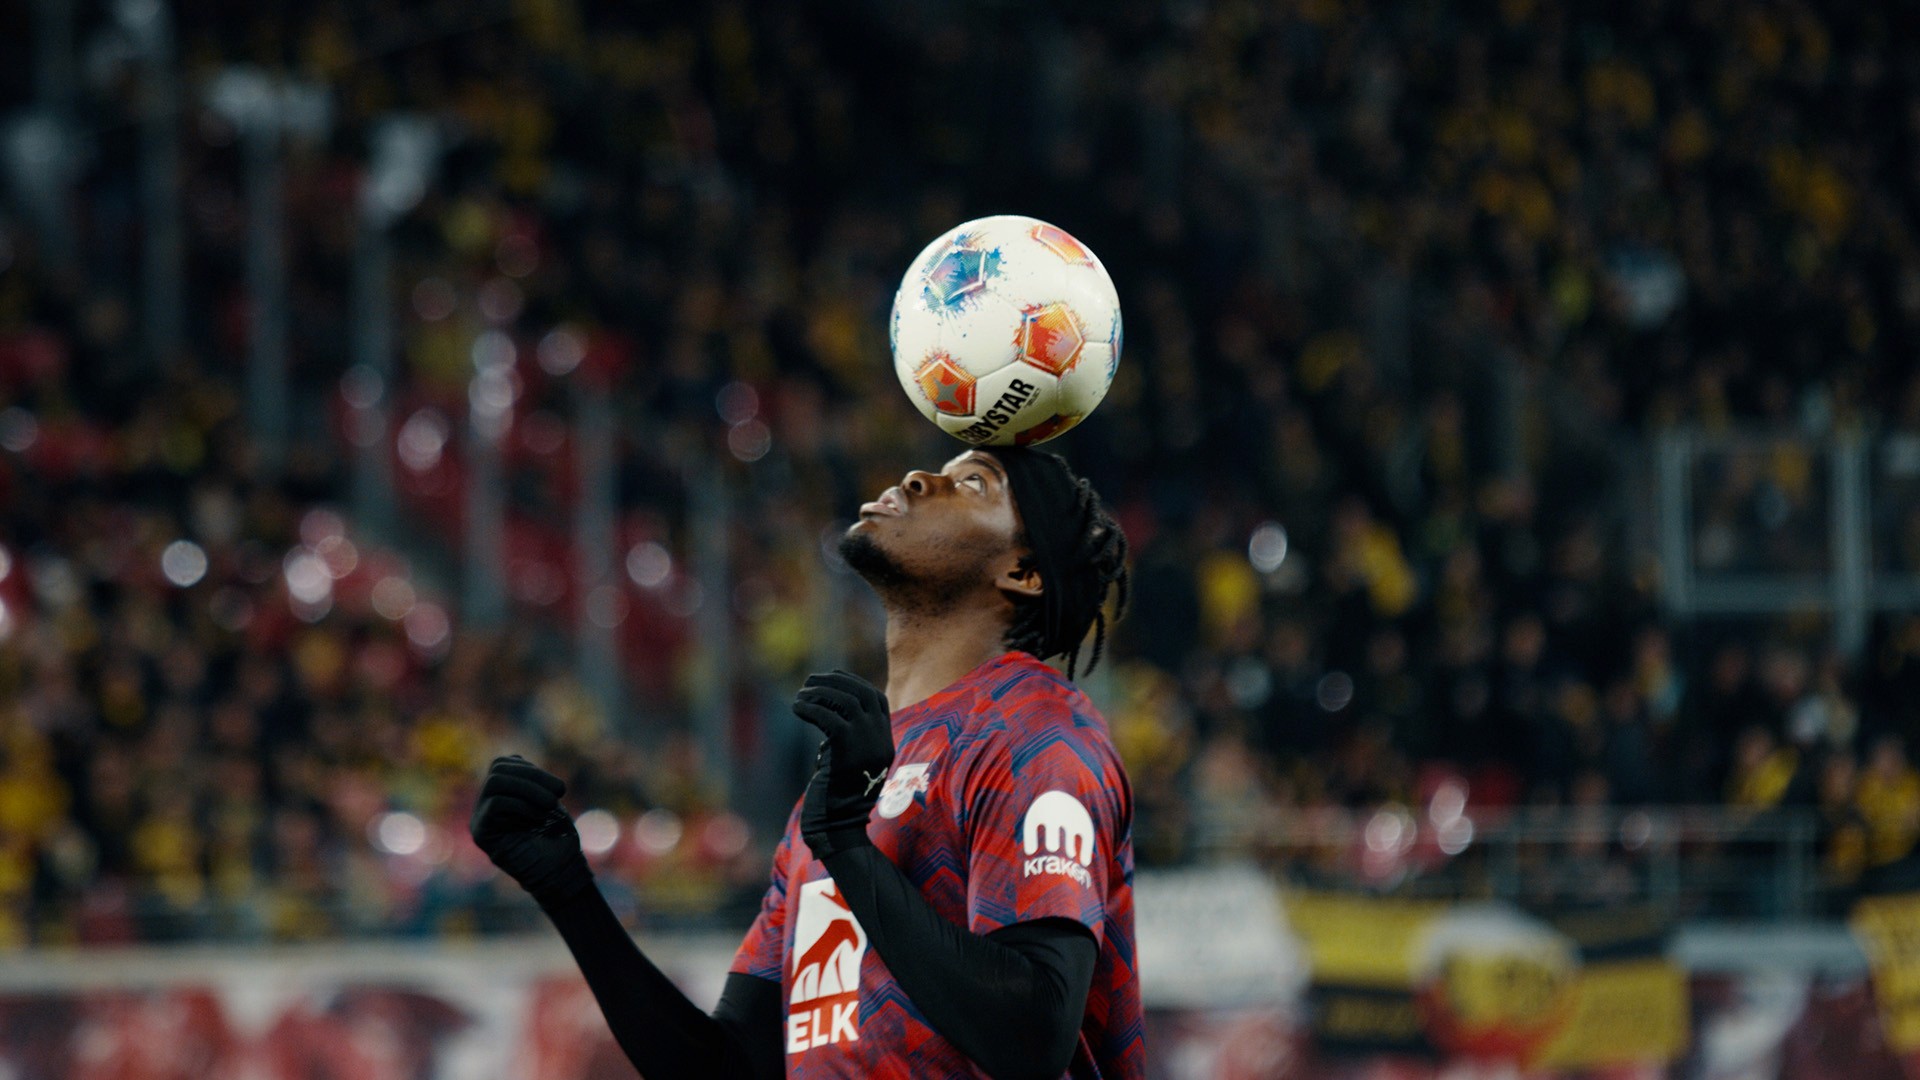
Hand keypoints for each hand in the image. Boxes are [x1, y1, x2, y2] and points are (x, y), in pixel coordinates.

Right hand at [468, 755, 594, 907]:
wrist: (560, 872)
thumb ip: (528, 780)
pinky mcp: (482, 834)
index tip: (559, 789)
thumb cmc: (557, 837)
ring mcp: (480, 819)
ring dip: (529, 789)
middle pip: (497, 770)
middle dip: (533, 777)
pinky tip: (538, 818)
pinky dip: (522, 805)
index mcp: (500, 795)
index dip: (532, 770)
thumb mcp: (546, 800)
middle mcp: (484, 805)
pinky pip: (496, 804)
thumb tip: (514, 757)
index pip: (503, 764)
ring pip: (495, 782)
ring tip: (551, 805)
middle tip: (558, 794)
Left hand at [792, 670, 896, 859]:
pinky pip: (828, 717)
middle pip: (863, 694)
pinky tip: (796, 708)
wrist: (839, 828)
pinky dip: (810, 707)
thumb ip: (847, 739)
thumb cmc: (837, 799)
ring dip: (821, 692)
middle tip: (811, 680)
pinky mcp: (848, 750)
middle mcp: (881, 739)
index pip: (877, 698)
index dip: (854, 682)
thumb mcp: (848, 763)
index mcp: (885, 742)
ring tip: (801, 694)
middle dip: (836, 681)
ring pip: (846, 701)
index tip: (832, 676)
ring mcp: (867, 744)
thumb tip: (826, 712)